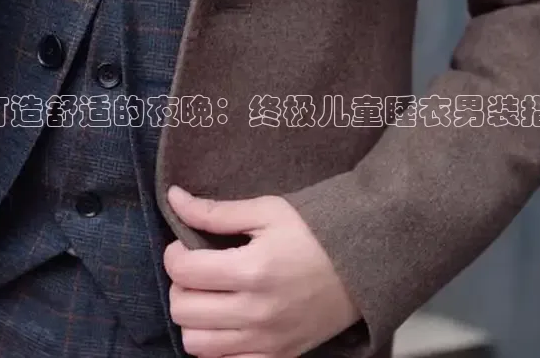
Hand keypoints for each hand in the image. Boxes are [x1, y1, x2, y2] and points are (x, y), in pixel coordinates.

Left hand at [164, 186, 361, 357]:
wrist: (365, 264)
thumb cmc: (316, 232)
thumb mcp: (268, 211)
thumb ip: (216, 211)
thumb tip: (174, 199)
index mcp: (253, 269)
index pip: (183, 270)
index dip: (173, 253)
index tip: (184, 246)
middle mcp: (257, 311)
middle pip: (183, 309)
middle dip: (180, 285)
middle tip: (196, 270)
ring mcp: (268, 340)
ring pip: (195, 344)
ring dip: (193, 319)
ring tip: (208, 296)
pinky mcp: (278, 356)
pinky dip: (215, 348)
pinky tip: (225, 323)